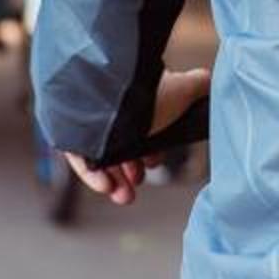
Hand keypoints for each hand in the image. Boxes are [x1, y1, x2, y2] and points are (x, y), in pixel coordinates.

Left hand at [63, 67, 211, 206]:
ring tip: (125, 196)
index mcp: (135, 95)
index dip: (150, 149)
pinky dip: (93, 174)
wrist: (109, 84)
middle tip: (138, 184)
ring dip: (115, 179)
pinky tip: (105, 187)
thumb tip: (210, 81)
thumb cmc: (147, 89)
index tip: (154, 163)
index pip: (141, 128)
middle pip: (120, 143)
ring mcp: (87, 117)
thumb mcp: (183, 89)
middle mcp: (110, 105)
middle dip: (132, 170)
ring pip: (100, 152)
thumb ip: (199, 85)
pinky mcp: (68, 128)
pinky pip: (79, 154)